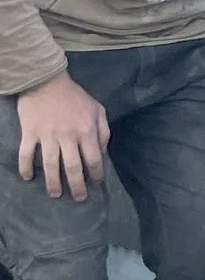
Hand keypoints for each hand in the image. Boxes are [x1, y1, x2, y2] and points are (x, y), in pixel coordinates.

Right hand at [13, 73, 108, 200]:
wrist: (47, 81)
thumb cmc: (75, 96)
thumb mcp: (98, 109)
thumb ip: (103, 131)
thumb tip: (103, 152)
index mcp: (87, 131)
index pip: (94, 159)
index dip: (96, 174)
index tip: (96, 183)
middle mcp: (68, 136)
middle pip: (73, 167)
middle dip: (77, 186)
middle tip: (79, 198)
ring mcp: (48, 135)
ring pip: (50, 165)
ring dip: (53, 182)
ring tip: (55, 194)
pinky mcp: (30, 132)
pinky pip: (26, 154)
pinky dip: (25, 168)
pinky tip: (27, 177)